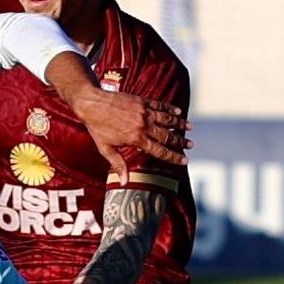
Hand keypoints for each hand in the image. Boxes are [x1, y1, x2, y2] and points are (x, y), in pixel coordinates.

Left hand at [68, 84, 191, 171]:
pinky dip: (170, 108)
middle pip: (167, 135)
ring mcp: (144, 112)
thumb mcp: (106, 148)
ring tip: (190, 128)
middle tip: (191, 145)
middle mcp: (143, 125)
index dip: (173, 156)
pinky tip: (178, 111)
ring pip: (167, 119)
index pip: (159, 151)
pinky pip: (160, 105)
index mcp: (136, 138)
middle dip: (180, 141)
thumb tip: (125, 182)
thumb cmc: (97, 127)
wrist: (92, 103)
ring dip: (180, 123)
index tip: (184, 160)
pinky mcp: (142, 101)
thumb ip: (118, 164)